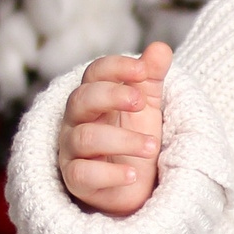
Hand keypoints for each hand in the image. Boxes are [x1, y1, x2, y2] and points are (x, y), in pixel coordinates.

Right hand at [57, 42, 171, 216]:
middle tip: (142, 103)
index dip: (116, 67)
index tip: (143, 70)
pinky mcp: (76, 180)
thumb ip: (151, 77)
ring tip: (152, 147)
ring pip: (86, 137)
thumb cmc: (133, 136)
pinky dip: (111, 174)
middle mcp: (77, 120)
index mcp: (94, 96)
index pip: (94, 73)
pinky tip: (134, 175)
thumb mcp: (146, 105)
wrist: (134, 185)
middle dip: (112, 96)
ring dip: (123, 140)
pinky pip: (83, 174)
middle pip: (81, 99)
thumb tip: (161, 48)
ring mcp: (72, 150)